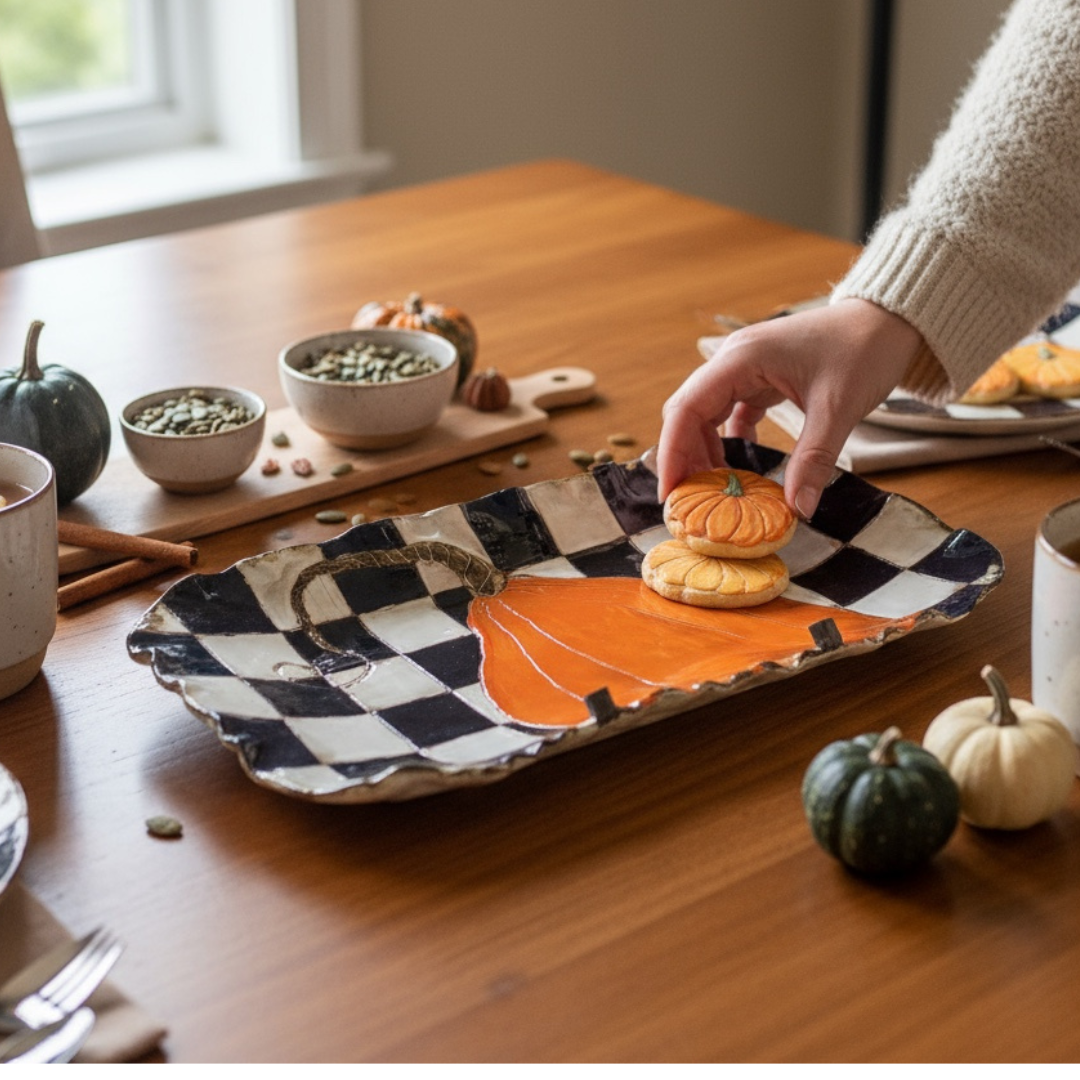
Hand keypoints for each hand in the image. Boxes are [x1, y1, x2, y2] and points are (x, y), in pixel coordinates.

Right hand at [657, 299, 925, 516]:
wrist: (890, 318)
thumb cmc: (864, 349)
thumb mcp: (839, 407)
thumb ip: (814, 459)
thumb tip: (798, 509)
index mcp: (741, 359)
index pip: (686, 409)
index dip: (672, 453)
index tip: (671, 493)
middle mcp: (733, 361)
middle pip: (687, 413)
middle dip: (684, 458)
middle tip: (688, 501)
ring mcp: (745, 369)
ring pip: (705, 415)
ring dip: (704, 452)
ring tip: (713, 491)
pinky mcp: (760, 379)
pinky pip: (729, 414)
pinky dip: (728, 443)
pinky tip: (738, 470)